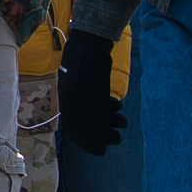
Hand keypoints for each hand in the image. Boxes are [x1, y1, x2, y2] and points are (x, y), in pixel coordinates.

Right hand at [59, 38, 124, 155]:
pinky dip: (105, 109)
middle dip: (102, 133)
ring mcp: (76, 91)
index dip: (90, 143)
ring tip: (123, 121)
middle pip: (84, 124)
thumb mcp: (96, 93)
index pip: (76, 131)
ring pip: (91, 113)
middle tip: (118, 139)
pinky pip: (94, 102)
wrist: (90, 40)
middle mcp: (70, 100)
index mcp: (69, 103)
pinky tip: (117, 107)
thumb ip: (98, 115)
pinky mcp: (85, 83)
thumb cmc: (91, 66)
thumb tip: (101, 134)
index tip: (103, 151)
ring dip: (107, 120)